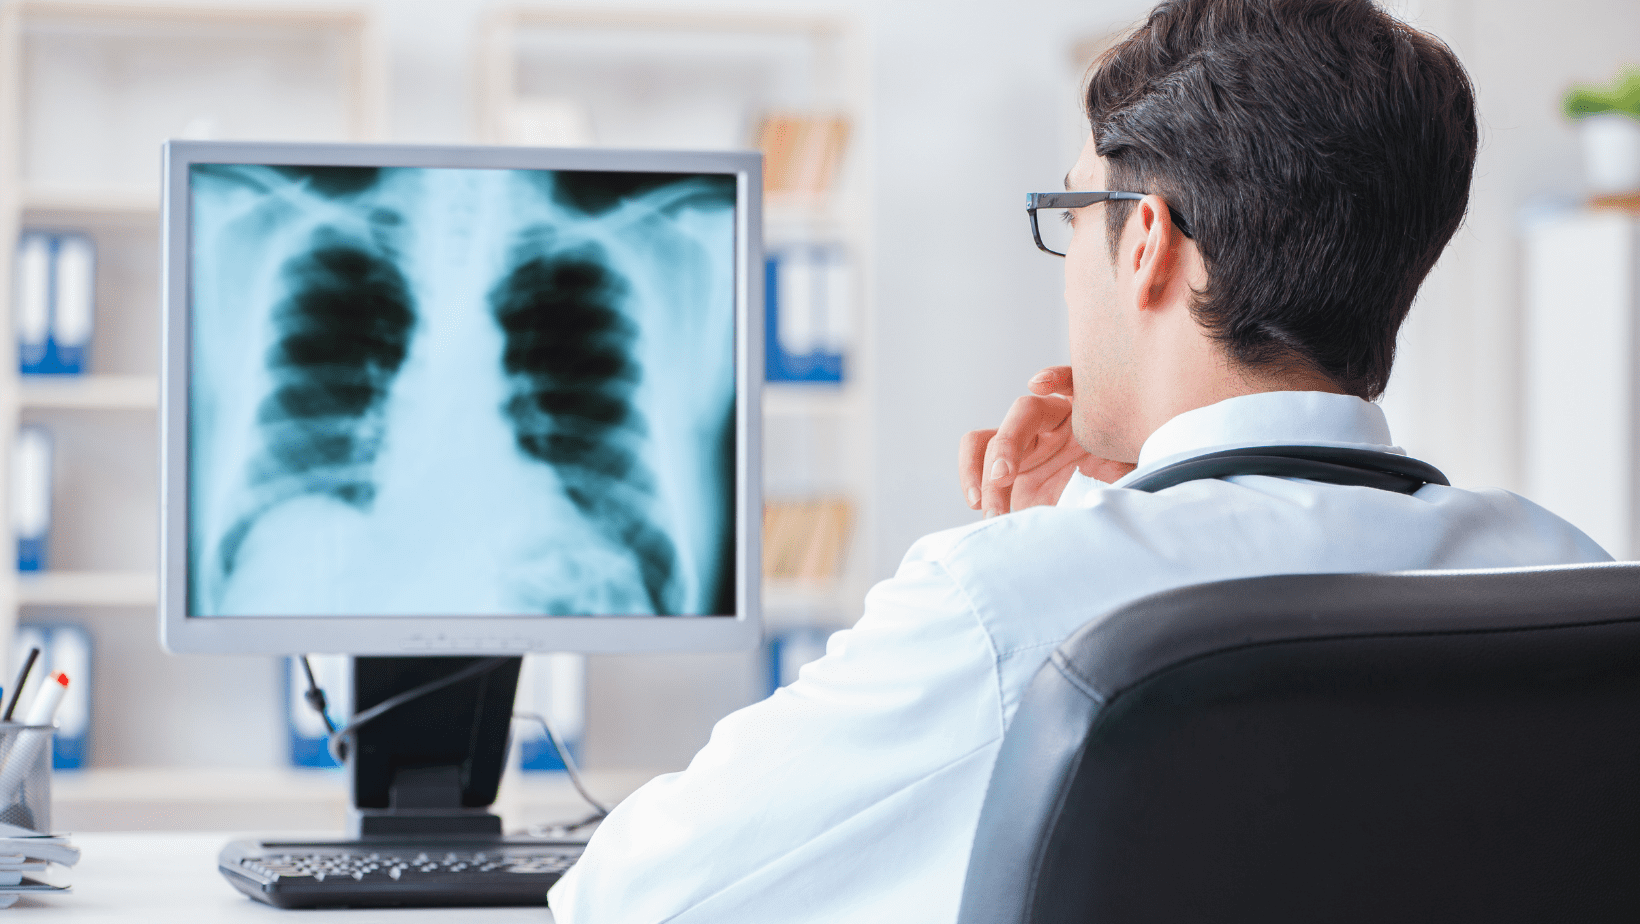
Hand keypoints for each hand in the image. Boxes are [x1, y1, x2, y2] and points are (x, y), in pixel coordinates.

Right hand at [958, 367, 1135, 516]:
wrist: (1112, 521)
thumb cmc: (1123, 491)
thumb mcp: (1129, 481)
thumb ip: (1116, 477)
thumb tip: (1098, 493)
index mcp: (1086, 415)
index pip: (1073, 384)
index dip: (1057, 378)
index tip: (1039, 385)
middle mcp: (1052, 424)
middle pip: (1022, 412)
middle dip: (1006, 443)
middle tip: (1002, 478)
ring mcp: (1025, 448)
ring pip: (986, 441)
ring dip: (980, 472)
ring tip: (991, 510)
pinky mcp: (1008, 474)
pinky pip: (977, 466)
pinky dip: (971, 481)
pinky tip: (979, 507)